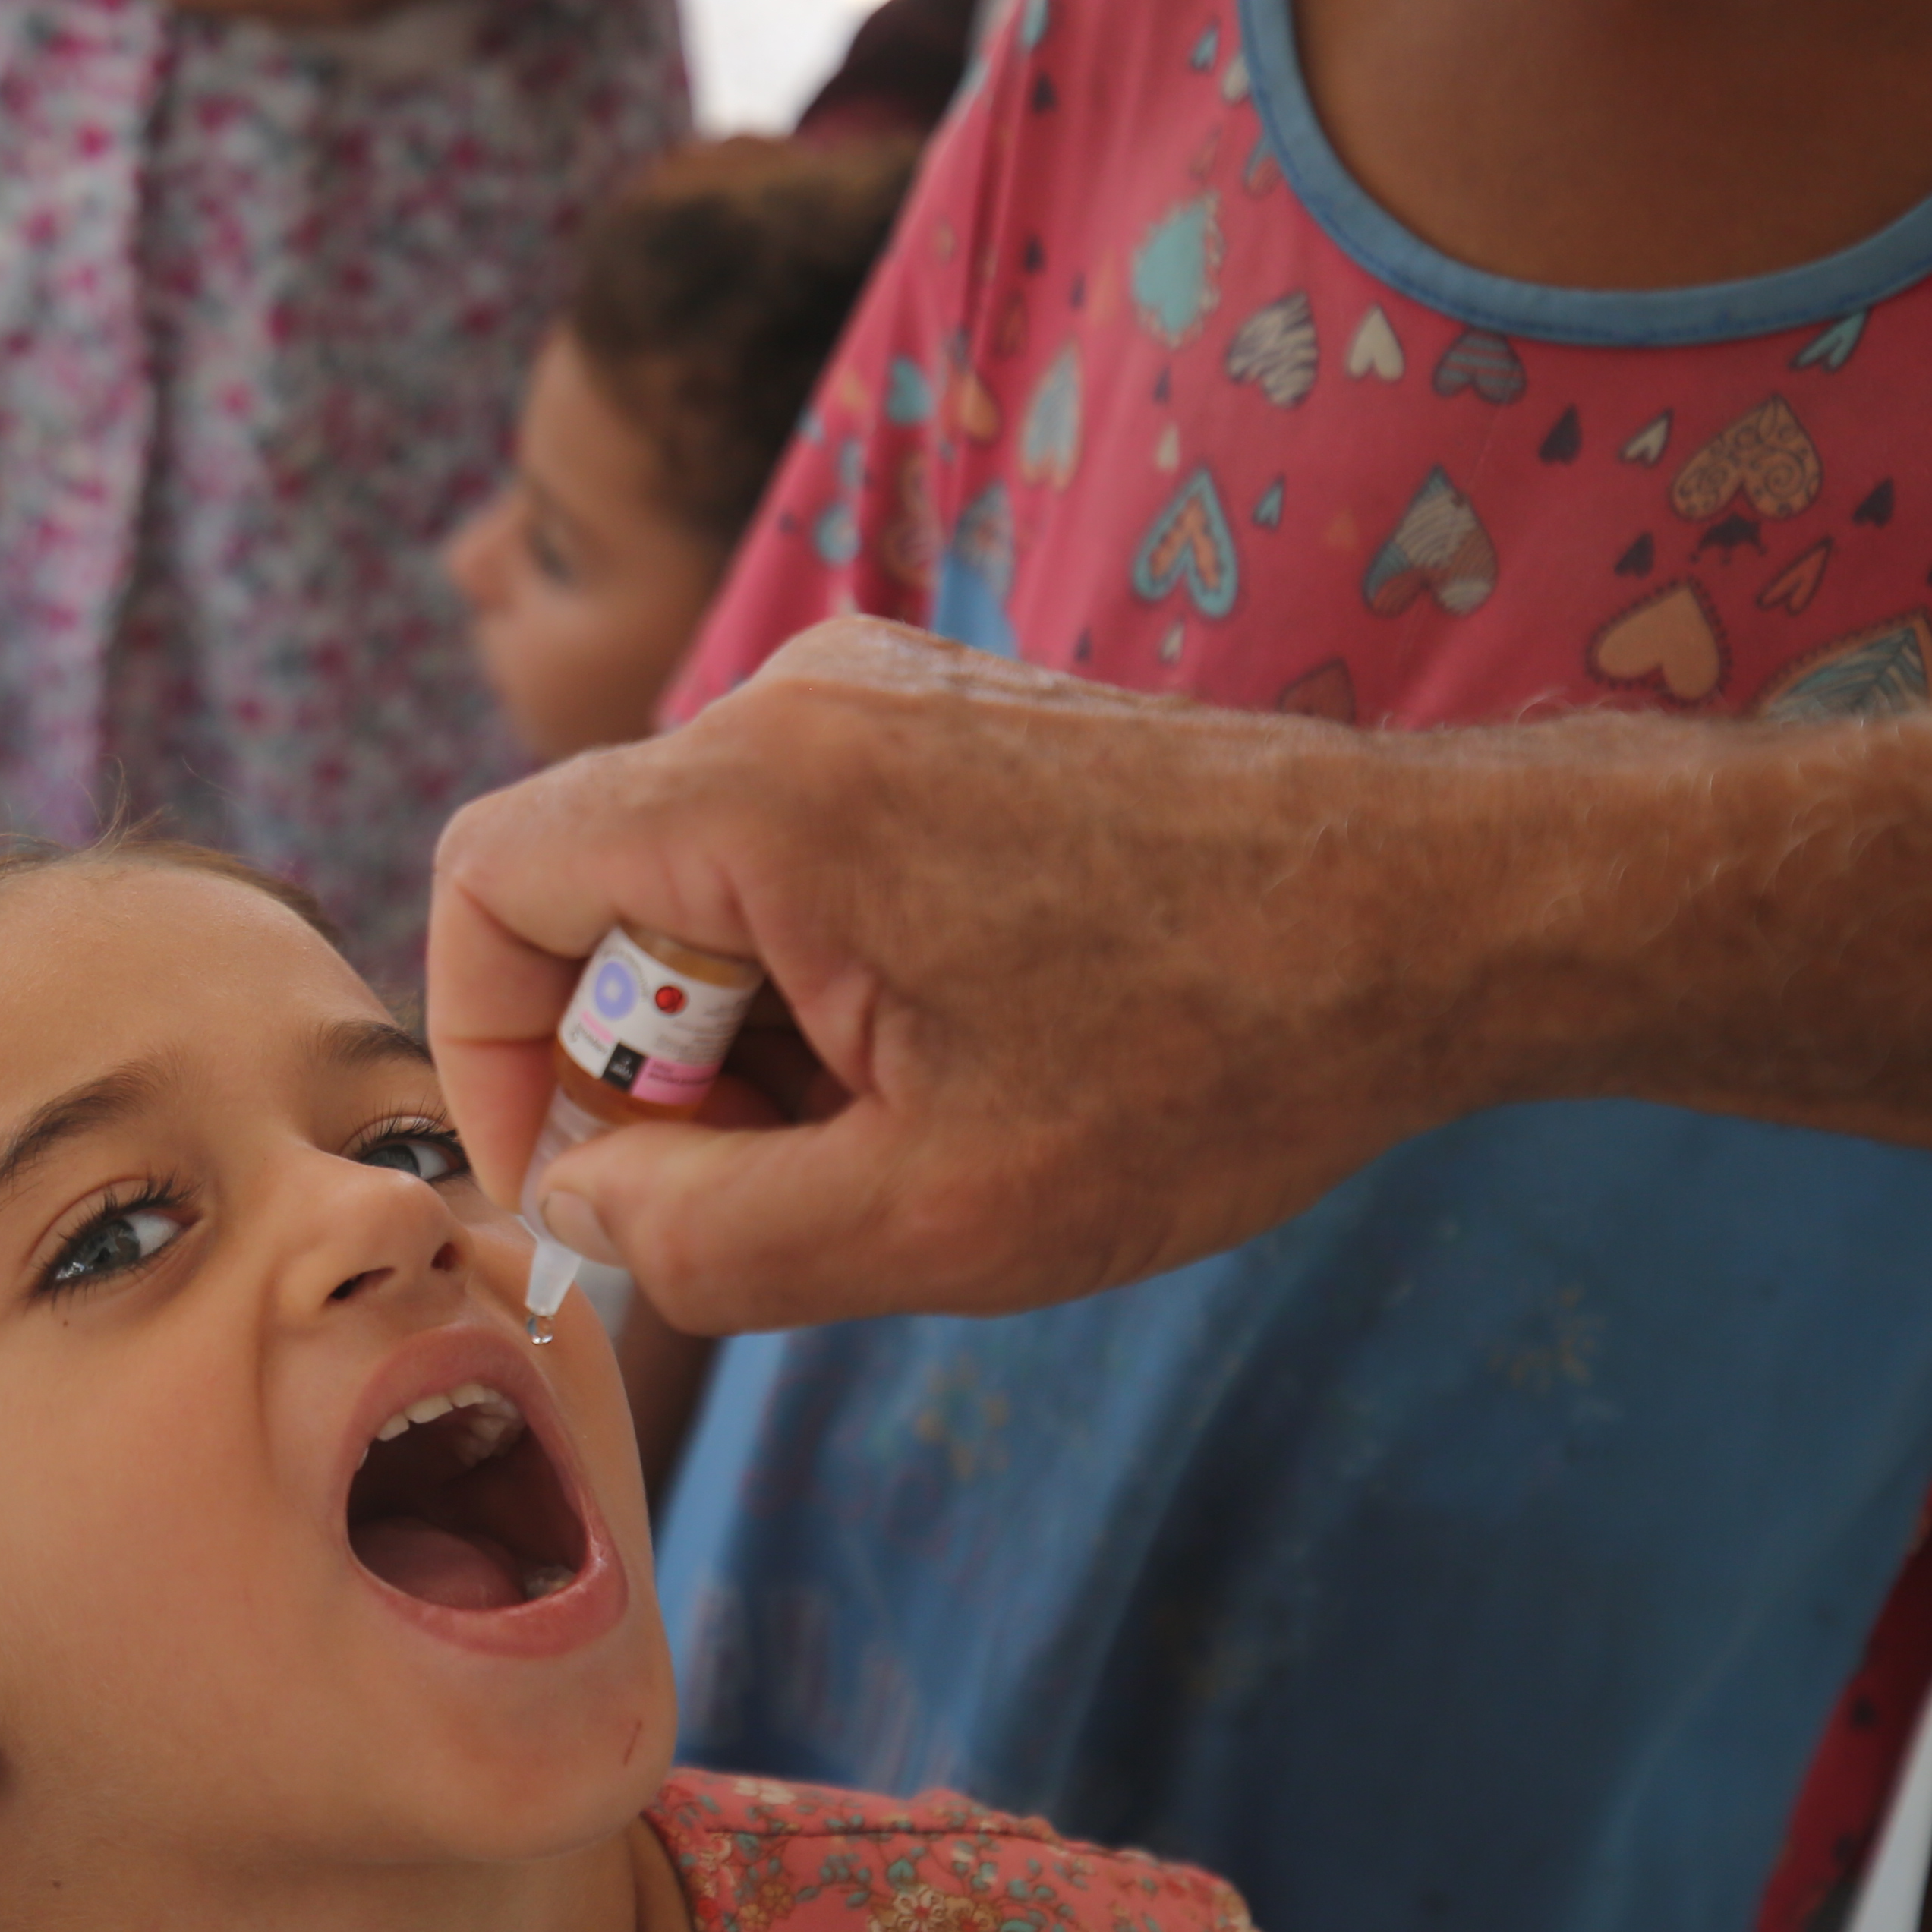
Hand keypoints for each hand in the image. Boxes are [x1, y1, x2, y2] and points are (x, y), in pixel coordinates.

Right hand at [425, 619, 1493, 1330]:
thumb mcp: (929, 1219)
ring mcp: (878, 691)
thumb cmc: (1212, 1060)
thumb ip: (698, 1239)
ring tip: (911, 1121)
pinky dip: (829, 976)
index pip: (485, 880)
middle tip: (798, 1181)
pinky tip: (963, 1052)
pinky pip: (799, 855)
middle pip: (597, 894)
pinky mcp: (948, 715)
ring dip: (752, 1036)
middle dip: (656, 1069)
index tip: (588, 1186)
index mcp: (760, 793)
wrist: (1445, 916)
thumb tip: (582, 1204)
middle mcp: (797, 698)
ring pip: (701, 887)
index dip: (488, 1055)